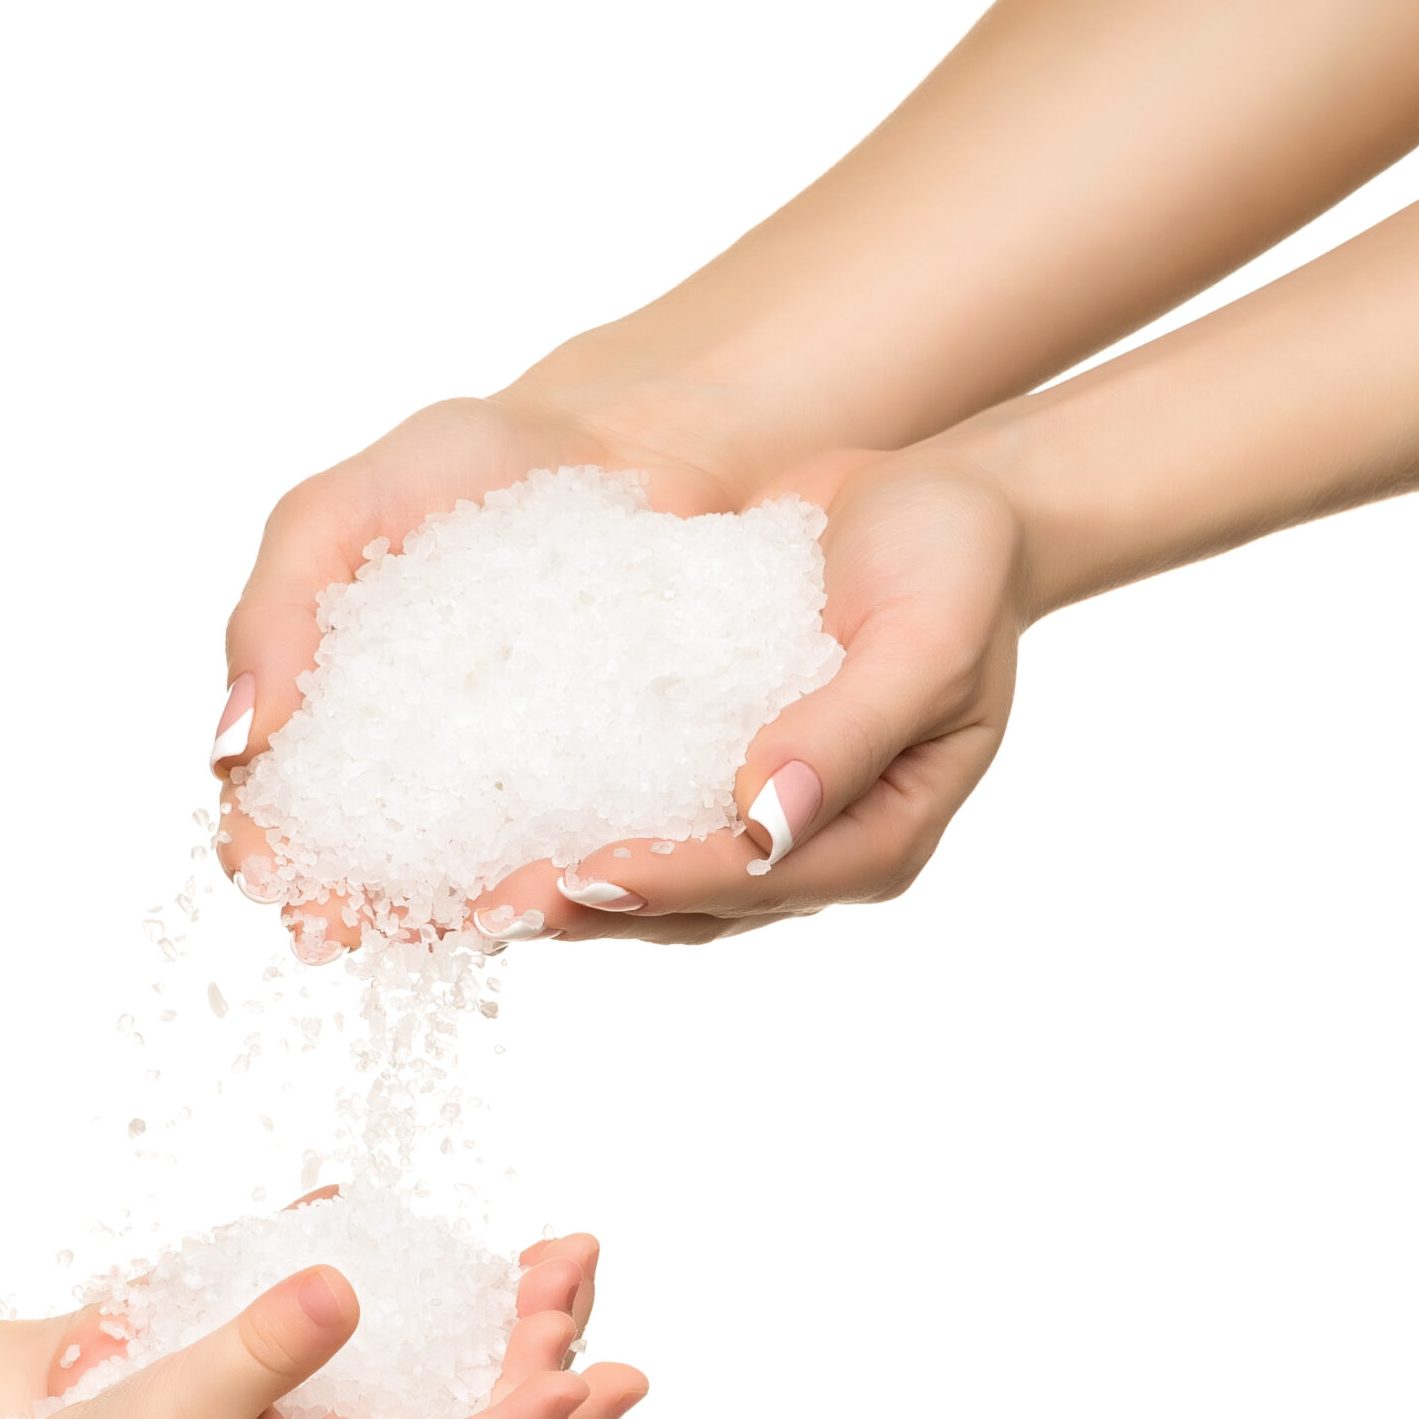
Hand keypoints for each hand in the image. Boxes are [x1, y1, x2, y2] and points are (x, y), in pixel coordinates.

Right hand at [208, 391, 744, 940]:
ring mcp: (511, 791)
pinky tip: (554, 889)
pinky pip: (577, 846)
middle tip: (339, 930)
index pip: (278, 804)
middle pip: (365, 864)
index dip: (261, 846)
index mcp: (333, 719)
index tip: (261, 873)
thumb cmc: (463, 466)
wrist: (621, 442)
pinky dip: (561, 873)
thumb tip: (227, 742)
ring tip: (440, 926)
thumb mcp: (340, 514)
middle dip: (345, 904)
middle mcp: (416, 774)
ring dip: (448, 912)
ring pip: (468, 876)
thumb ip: (273, 612)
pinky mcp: (605, 787)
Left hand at [475, 445, 1027, 944]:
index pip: (758, 878)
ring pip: (645, 871)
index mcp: (875, 839)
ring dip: (557, 882)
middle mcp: (804, 846)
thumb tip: (767, 823)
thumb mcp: (930, 637)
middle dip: (587, 907)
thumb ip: (852, 730)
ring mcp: (749, 811)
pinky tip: (475, 803)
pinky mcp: (700, 760)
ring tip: (461, 891)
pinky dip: (555, 807)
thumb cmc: (957, 563)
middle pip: (685, 902)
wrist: (938, 507)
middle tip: (491, 911)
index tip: (586, 874)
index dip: (672, 882)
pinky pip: (623, 797)